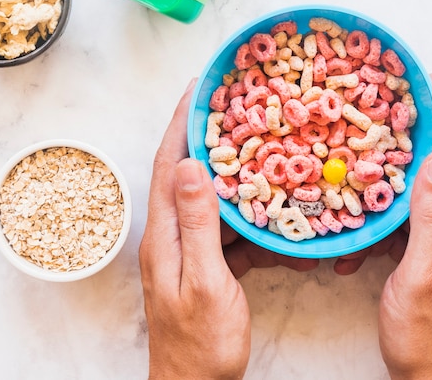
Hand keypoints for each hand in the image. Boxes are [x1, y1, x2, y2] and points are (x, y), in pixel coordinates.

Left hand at [139, 80, 316, 379]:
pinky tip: (266, 207)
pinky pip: (224, 224)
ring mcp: (187, 247)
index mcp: (164, 232)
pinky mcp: (204, 261)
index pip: (169, 163)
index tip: (198, 88)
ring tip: (253, 144)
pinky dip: (243, 210)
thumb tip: (191, 165)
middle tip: (228, 103)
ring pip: (208, 195)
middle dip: (205, 133)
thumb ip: (197, 224)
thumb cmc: (200, 343)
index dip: (183, 122)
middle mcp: (171, 232)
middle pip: (186, 170)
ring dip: (228, 169)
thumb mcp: (204, 281)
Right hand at [378, 75, 431, 379]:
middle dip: (426, 130)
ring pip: (427, 188)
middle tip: (398, 101)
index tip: (429, 85)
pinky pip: (412, 215)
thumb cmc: (426, 334)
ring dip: (402, 166)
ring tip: (376, 143)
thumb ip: (430, 217)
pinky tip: (364, 211)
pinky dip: (389, 206)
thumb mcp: (423, 274)